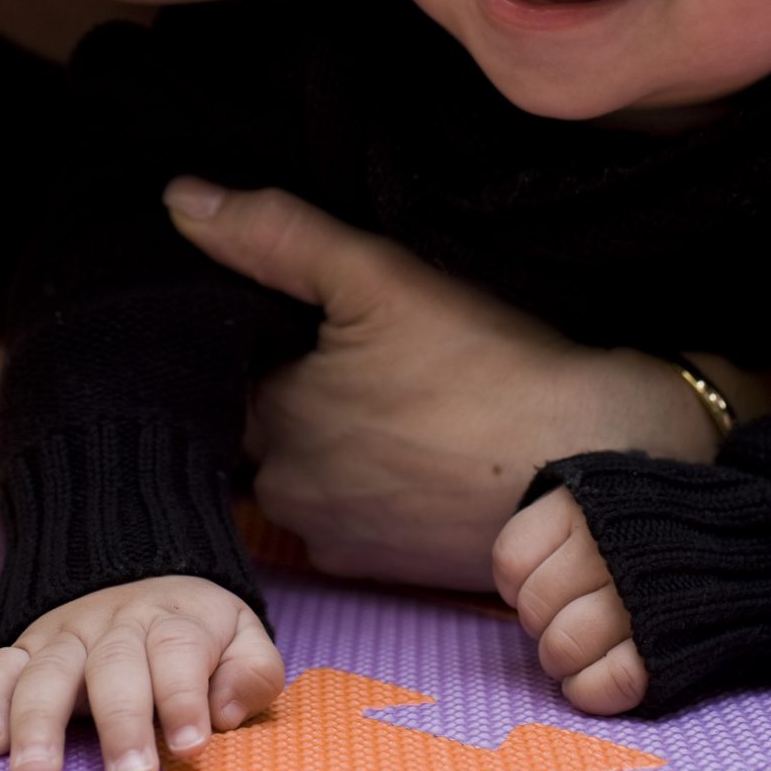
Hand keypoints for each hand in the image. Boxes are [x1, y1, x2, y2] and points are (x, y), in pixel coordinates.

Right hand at [0, 576, 282, 770]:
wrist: (144, 576)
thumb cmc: (197, 633)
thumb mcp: (242, 639)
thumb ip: (252, 673)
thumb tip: (225, 710)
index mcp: (174, 622)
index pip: (178, 654)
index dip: (183, 699)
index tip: (190, 746)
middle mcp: (116, 626)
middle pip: (114, 666)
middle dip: (121, 722)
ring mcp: (65, 636)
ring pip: (48, 670)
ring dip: (39, 720)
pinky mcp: (26, 650)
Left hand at [165, 178, 726, 589]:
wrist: (590, 468)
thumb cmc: (488, 371)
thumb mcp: (380, 278)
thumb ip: (276, 236)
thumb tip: (179, 201)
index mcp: (272, 418)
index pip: (223, 374)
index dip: (256, 341)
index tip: (297, 316)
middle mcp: (286, 492)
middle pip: (260, 429)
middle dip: (291, 393)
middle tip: (354, 352)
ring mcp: (337, 538)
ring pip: (305, 474)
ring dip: (329, 443)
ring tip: (390, 398)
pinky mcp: (386, 570)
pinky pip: (353, 517)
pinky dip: (371, 485)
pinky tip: (417, 448)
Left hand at [493, 488, 648, 714]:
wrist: (762, 541)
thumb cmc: (668, 522)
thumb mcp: (609, 492)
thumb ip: (561, 523)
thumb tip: (514, 582)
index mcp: (585, 506)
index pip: (511, 561)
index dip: (517, 585)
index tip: (542, 585)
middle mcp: (605, 548)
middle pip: (533, 608)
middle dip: (543, 626)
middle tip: (568, 623)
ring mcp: (635, 600)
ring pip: (561, 647)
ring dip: (562, 662)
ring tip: (580, 654)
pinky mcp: (665, 648)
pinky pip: (606, 683)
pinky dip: (590, 692)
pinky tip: (592, 685)